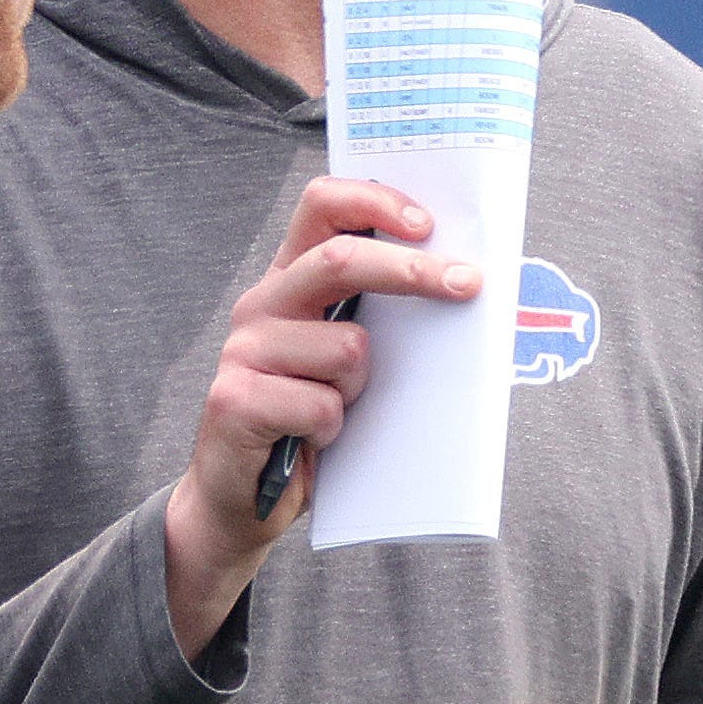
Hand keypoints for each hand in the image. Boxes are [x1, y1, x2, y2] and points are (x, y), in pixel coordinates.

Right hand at [162, 173, 476, 648]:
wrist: (243, 501)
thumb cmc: (310, 421)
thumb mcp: (347, 360)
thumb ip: (376, 317)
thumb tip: (459, 284)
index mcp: (289, 281)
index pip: (322, 207)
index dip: (374, 202)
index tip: (428, 224)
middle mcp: (261, 305)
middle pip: (339, 260)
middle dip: (413, 271)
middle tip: (468, 284)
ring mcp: (243, 351)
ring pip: (346, 347)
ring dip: (361, 387)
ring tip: (338, 410)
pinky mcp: (234, 400)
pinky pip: (321, 406)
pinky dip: (334, 429)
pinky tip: (313, 441)